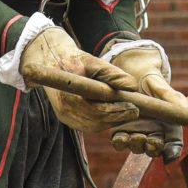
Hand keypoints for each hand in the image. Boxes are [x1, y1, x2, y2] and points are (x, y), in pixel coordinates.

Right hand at [20, 24, 136, 136]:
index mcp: (69, 94)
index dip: (117, 111)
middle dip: (118, 118)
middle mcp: (65, 109)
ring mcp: (64, 116)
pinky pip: (88, 126)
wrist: (53, 62)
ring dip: (112, 121)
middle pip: (97, 121)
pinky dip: (103, 122)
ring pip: (93, 127)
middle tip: (134, 111)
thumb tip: (132, 87)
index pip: (97, 110)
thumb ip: (113, 74)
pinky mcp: (67, 119)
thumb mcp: (95, 62)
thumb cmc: (76, 60)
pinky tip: (114, 115)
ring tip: (127, 112)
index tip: (134, 108)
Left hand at [103, 40, 185, 160]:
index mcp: (168, 125)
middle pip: (155, 149)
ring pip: (137, 147)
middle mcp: (153, 132)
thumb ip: (172, 98)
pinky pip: (120, 141)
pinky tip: (120, 137)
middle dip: (153, 149)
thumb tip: (185, 109)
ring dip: (136, 146)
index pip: (173, 143)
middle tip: (151, 142)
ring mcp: (136, 132)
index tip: (170, 154)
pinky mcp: (120, 130)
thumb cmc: (152, 82)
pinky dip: (120, 142)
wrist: (132, 76)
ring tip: (135, 137)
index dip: (173, 151)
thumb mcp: (162, 87)